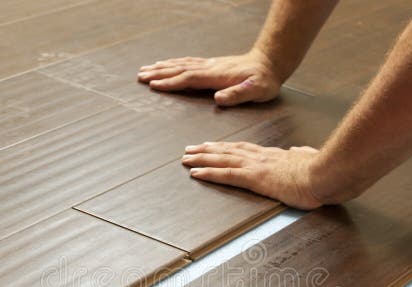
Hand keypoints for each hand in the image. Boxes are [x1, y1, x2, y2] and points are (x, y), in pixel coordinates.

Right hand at [137, 50, 282, 105]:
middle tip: (140, 75)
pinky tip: (169, 65)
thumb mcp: (256, 91)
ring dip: (163, 67)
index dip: (171, 83)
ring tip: (147, 69)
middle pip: (179, 70)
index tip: (153, 85)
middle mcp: (210, 68)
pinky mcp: (213, 65)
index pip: (189, 79)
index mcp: (216, 76)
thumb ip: (237, 95)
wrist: (271, 62)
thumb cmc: (264, 80)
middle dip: (159, 73)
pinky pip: (188, 63)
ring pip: (182, 65)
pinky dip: (175, 64)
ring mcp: (210, 65)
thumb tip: (219, 99)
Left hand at [182, 142, 324, 209]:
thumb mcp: (310, 159)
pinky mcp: (255, 178)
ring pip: (222, 159)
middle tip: (190, 149)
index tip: (213, 145)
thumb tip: (299, 150)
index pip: (244, 149)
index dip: (226, 147)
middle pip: (228, 151)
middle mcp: (261, 157)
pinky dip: (209, 173)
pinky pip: (226, 175)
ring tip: (186, 158)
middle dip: (207, 150)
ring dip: (202, 158)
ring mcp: (256, 166)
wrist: (326, 173)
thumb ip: (301, 154)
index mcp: (273, 155)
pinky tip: (196, 173)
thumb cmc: (322, 171)